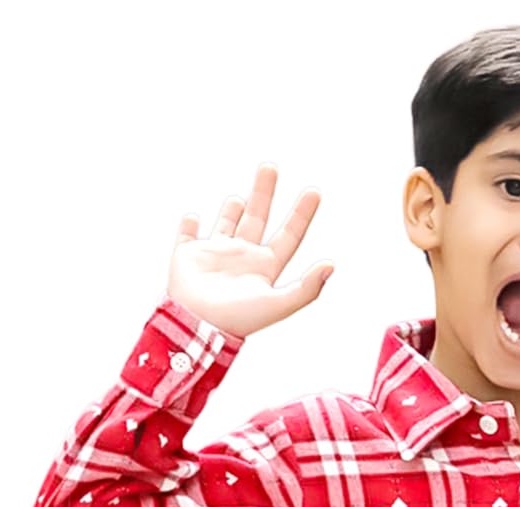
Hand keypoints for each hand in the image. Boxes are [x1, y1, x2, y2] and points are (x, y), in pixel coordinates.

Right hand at [167, 163, 331, 338]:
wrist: (199, 326)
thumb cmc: (239, 319)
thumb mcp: (278, 303)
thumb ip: (306, 288)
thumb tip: (331, 266)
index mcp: (265, 267)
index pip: (289, 236)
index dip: (302, 214)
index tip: (314, 191)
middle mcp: (243, 257)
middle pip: (257, 218)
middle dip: (264, 193)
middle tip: (270, 167)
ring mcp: (216, 255)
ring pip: (227, 224)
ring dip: (231, 211)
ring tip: (238, 199)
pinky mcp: (188, 255)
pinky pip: (188, 236)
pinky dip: (189, 226)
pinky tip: (192, 217)